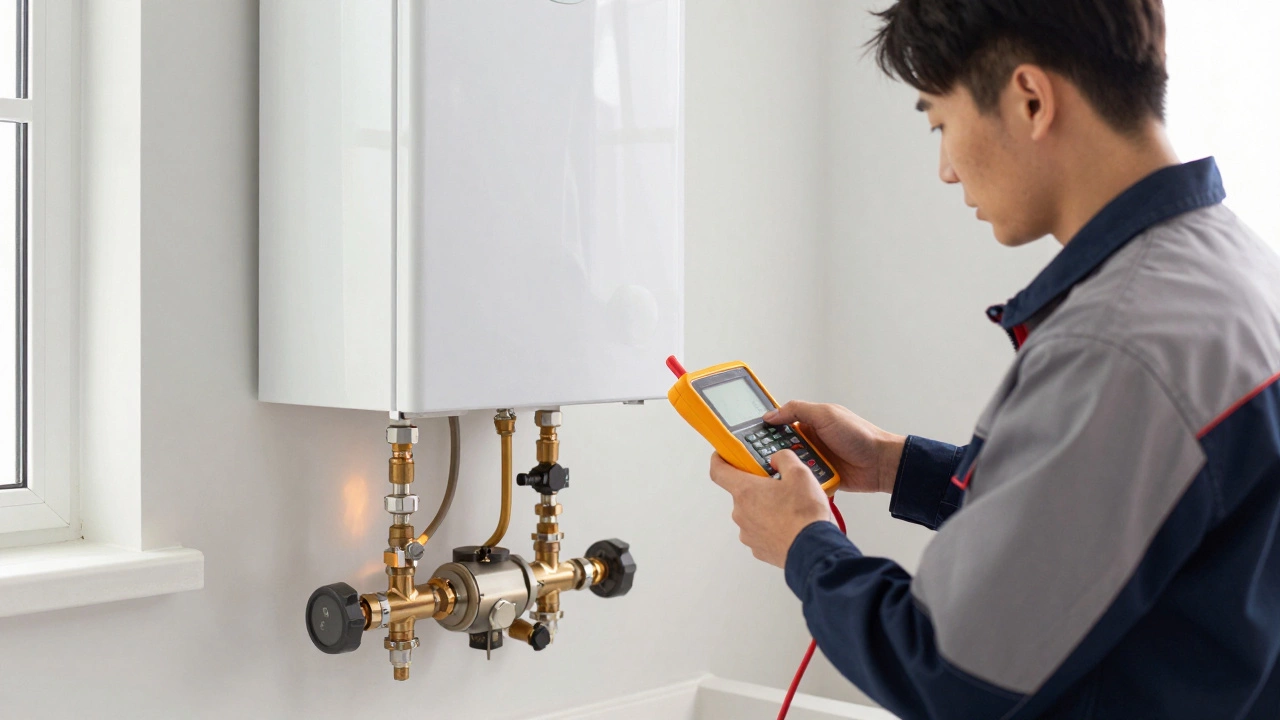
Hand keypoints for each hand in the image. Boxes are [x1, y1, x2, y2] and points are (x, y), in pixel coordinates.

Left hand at [709, 451, 832, 567]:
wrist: (814, 549)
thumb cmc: (804, 514)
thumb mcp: (800, 473)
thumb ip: (784, 458)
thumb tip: (777, 459)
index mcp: (746, 491)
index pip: (718, 471)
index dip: (719, 460)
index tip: (723, 456)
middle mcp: (741, 513)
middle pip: (741, 493)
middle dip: (758, 487)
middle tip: (779, 486)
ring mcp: (748, 533)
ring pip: (752, 514)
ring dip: (766, 508)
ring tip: (790, 509)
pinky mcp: (758, 549)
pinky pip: (760, 532)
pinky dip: (771, 527)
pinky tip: (790, 525)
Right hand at [764, 401, 905, 494]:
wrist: (881, 463)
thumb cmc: (859, 435)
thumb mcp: (826, 414)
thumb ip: (797, 410)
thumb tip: (770, 414)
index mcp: (808, 423)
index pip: (779, 424)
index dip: (765, 430)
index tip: (750, 437)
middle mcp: (809, 441)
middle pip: (780, 448)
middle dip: (774, 453)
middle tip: (766, 457)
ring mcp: (814, 460)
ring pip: (790, 466)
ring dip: (790, 468)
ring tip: (787, 469)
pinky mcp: (820, 478)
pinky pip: (803, 480)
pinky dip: (801, 481)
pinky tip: (797, 482)